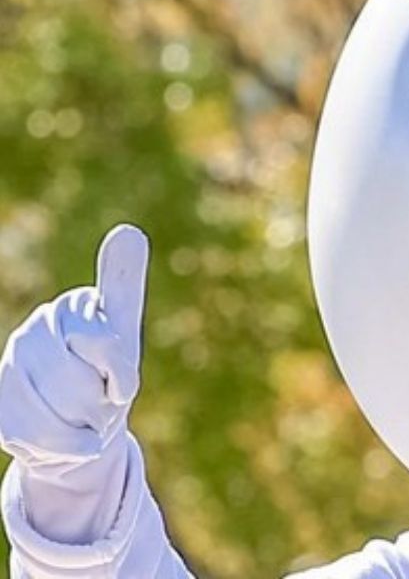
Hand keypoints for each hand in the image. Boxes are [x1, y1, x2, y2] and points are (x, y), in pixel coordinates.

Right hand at [0, 225, 147, 467]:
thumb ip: (124, 286)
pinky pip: (31, 433)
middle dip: (97, 406)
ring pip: (51, 411)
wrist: (85, 427)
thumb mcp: (126, 335)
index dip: (119, 374)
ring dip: (81, 429)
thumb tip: (128, 230)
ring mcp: (11, 368)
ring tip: (89, 425)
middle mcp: (33, 334)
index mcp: (68, 310)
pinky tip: (73, 443)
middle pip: (72, 382)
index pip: (101, 343)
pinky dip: (62, 446)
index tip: (124, 387)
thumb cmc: (109, 375)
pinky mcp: (0, 405)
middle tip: (104, 408)